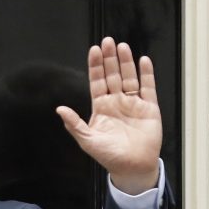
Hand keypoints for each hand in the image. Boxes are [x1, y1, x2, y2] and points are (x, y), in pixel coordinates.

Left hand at [55, 37, 161, 194]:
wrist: (132, 167)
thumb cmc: (109, 156)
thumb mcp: (87, 139)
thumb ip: (74, 123)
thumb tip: (59, 109)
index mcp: (101, 107)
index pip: (97, 81)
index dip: (95, 66)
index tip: (93, 51)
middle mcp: (117, 102)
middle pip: (112, 75)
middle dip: (109, 59)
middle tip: (107, 41)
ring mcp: (133, 103)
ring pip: (129, 77)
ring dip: (126, 62)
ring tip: (122, 47)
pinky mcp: (149, 108)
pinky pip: (148, 88)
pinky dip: (146, 74)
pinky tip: (143, 61)